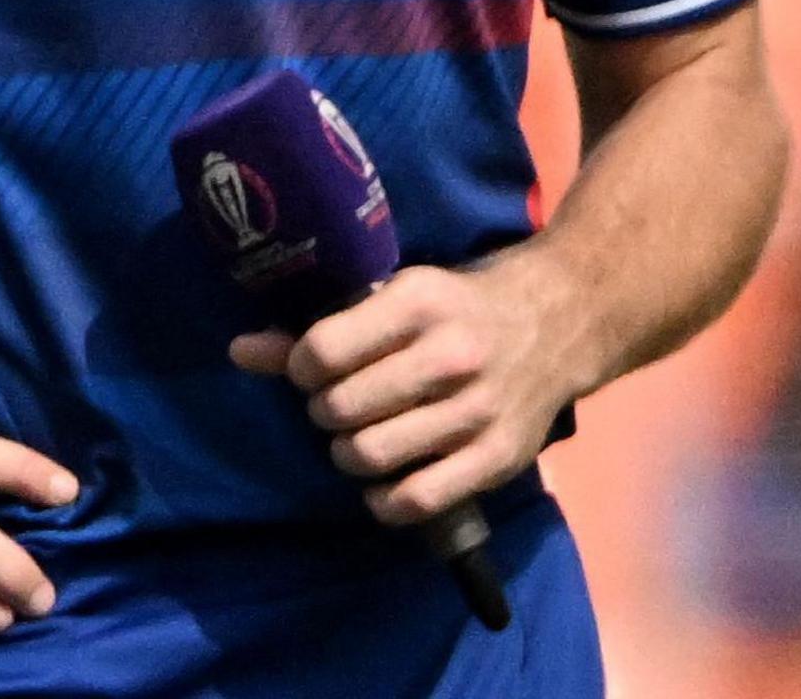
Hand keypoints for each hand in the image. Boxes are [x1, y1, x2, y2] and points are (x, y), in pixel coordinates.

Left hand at [231, 255, 594, 528]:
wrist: (561, 321)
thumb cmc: (460, 309)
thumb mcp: (397, 299)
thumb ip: (321, 331)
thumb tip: (239, 351)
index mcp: (420, 303)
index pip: (322, 353)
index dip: (304, 368)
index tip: (319, 369)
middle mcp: (451, 355)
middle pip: (338, 410)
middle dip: (327, 412)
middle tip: (346, 405)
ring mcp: (478, 410)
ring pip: (368, 456)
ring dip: (351, 454)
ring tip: (366, 437)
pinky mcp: (497, 457)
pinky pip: (413, 501)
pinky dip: (384, 500)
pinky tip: (388, 479)